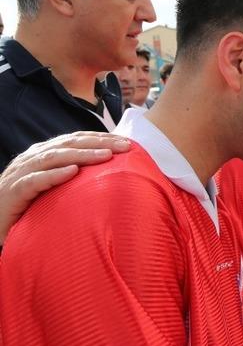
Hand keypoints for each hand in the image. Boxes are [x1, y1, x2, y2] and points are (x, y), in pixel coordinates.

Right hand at [0, 132, 129, 243]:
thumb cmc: (29, 206)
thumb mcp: (55, 188)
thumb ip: (75, 179)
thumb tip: (110, 176)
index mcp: (44, 154)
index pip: (76, 140)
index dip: (101, 138)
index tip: (127, 142)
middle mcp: (32, 159)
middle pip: (68, 144)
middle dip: (98, 143)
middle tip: (125, 147)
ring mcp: (21, 174)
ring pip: (53, 158)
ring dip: (81, 155)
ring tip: (105, 155)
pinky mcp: (12, 192)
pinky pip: (33, 180)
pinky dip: (53, 175)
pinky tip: (72, 172)